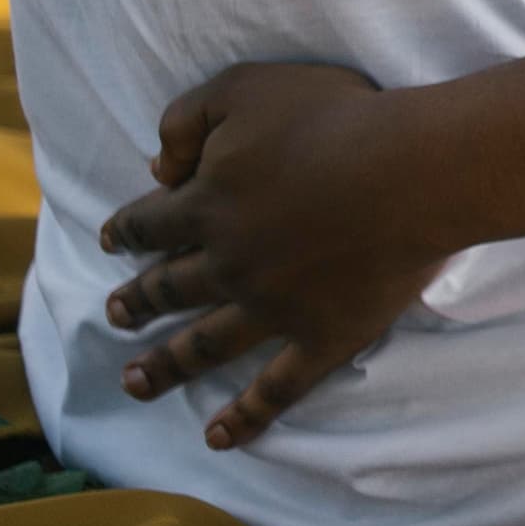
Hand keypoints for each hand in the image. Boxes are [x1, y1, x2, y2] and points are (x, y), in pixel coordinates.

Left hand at [97, 63, 452, 448]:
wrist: (411, 171)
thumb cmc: (335, 118)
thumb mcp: (245, 88)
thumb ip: (186, 120)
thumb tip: (156, 168)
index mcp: (206, 205)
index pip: (152, 222)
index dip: (129, 230)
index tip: (112, 241)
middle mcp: (228, 264)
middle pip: (168, 289)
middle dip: (137, 301)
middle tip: (114, 315)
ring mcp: (273, 308)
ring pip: (205, 345)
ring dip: (166, 366)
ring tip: (135, 383)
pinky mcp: (322, 337)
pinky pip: (278, 388)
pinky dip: (247, 416)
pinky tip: (220, 438)